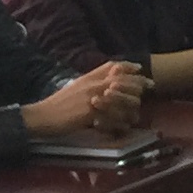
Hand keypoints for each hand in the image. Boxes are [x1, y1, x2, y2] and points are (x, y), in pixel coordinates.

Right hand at [28, 61, 148, 135]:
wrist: (43, 116)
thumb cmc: (58, 105)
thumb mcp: (76, 88)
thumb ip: (92, 83)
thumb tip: (108, 82)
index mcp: (88, 77)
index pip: (112, 65)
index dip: (127, 66)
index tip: (139, 68)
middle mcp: (92, 84)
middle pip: (123, 79)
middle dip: (138, 82)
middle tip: (150, 86)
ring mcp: (93, 98)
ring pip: (122, 97)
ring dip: (131, 104)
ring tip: (135, 111)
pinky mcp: (91, 113)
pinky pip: (113, 116)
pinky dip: (120, 122)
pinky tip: (123, 126)